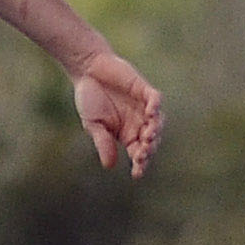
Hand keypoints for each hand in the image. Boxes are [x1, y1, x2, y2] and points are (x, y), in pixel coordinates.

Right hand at [72, 51, 165, 173]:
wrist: (88, 71)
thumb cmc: (90, 98)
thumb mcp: (94, 125)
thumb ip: (103, 142)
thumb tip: (109, 166)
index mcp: (127, 134)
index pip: (138, 152)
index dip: (140, 163)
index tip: (137, 174)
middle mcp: (139, 122)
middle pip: (151, 140)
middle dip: (148, 149)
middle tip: (141, 154)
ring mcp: (143, 106)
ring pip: (157, 122)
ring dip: (154, 130)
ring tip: (147, 136)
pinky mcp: (144, 89)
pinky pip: (155, 99)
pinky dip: (155, 106)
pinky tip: (150, 113)